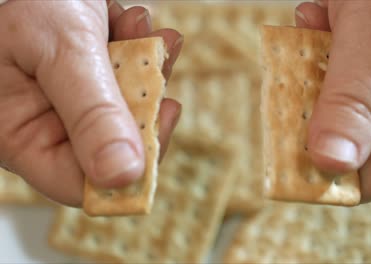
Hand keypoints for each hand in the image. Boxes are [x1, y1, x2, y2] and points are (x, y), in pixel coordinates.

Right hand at [0, 0, 182, 205]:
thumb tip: (124, 174)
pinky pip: (123, 78)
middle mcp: (45, 126)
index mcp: (22, 136)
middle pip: (115, 144)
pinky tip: (134, 24)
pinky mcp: (87, 80)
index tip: (162, 119)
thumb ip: (91, 112)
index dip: (129, 165)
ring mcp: (69, 104)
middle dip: (143, 100)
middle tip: (158, 62)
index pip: (82, 183)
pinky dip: (136, 49)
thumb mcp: (59, 51)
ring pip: (126, 107)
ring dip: (144, 66)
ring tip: (141, 27)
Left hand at [296, 1, 370, 201]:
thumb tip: (329, 164)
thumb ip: (351, 101)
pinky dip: (329, 49)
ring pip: (340, 104)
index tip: (282, 149)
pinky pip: (346, 76)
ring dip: (320, 67)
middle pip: (346, 139)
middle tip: (305, 62)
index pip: (369, 179)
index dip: (323, 174)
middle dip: (316, 103)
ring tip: (323, 23)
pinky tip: (330, 17)